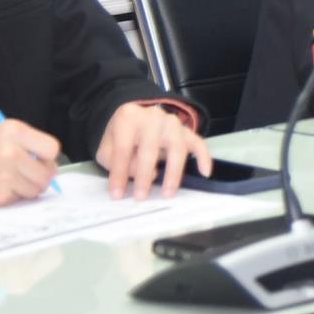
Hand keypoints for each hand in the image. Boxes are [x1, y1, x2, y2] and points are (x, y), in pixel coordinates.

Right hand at [0, 118, 61, 206]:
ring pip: (37, 188)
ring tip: (11, 180)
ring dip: (28, 188)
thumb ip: (28, 145)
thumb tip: (51, 164)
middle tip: (27, 174)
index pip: (52, 148)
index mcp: (15, 131)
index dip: (48, 157)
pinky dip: (14, 196)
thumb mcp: (2, 135)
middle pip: (48, 172)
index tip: (41, 160)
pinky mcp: (0, 194)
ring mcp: (6, 174)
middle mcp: (12, 151)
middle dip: (41, 176)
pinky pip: (21, 198)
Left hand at [96, 103, 210, 199]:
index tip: (117, 194)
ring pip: (177, 146)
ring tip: (168, 193)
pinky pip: (197, 142)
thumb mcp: (108, 148)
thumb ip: (118, 162)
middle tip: (141, 196)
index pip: (123, 148)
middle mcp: (152, 116)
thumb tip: (146, 175)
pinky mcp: (185, 130)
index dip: (120, 173)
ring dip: (173, 172)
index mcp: (128, 117)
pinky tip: (205, 172)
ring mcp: (172, 122)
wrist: (135, 118)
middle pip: (150, 147)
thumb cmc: (120, 137)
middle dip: (145, 175)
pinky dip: (203, 157)